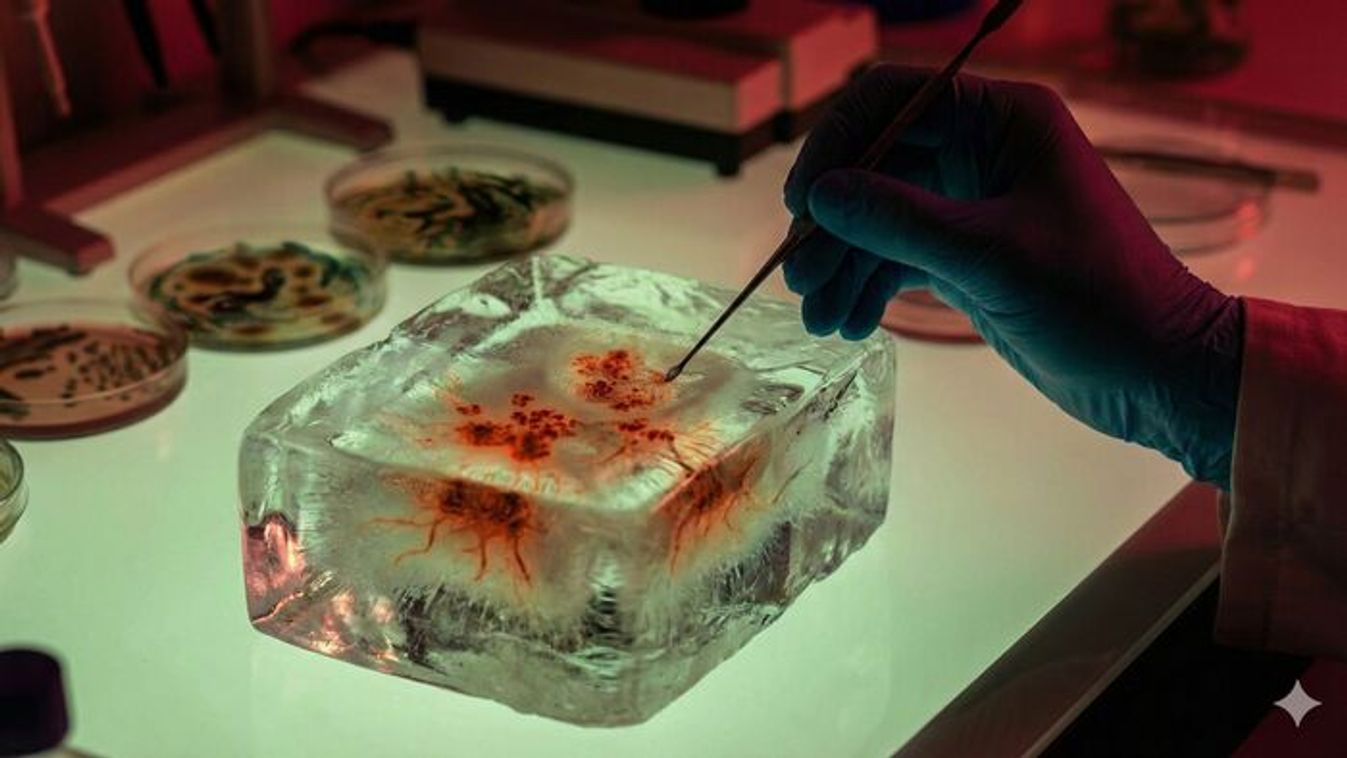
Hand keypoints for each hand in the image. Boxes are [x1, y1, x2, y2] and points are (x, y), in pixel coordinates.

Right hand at [782, 65, 1242, 487]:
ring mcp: (972, 204)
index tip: (804, 201)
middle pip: (875, 164)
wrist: (1156, 372)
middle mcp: (984, 151)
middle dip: (834, 223)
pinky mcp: (967, 255)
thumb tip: (819, 196)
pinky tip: (848, 324)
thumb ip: (900, 220)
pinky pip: (897, 256)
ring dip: (844, 265)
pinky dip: (868, 287)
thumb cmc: (1098, 299)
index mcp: (1004, 120)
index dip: (837, 143)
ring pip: (879, 217)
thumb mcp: (992, 256)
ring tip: (821, 319)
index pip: (893, 100)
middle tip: (801, 279)